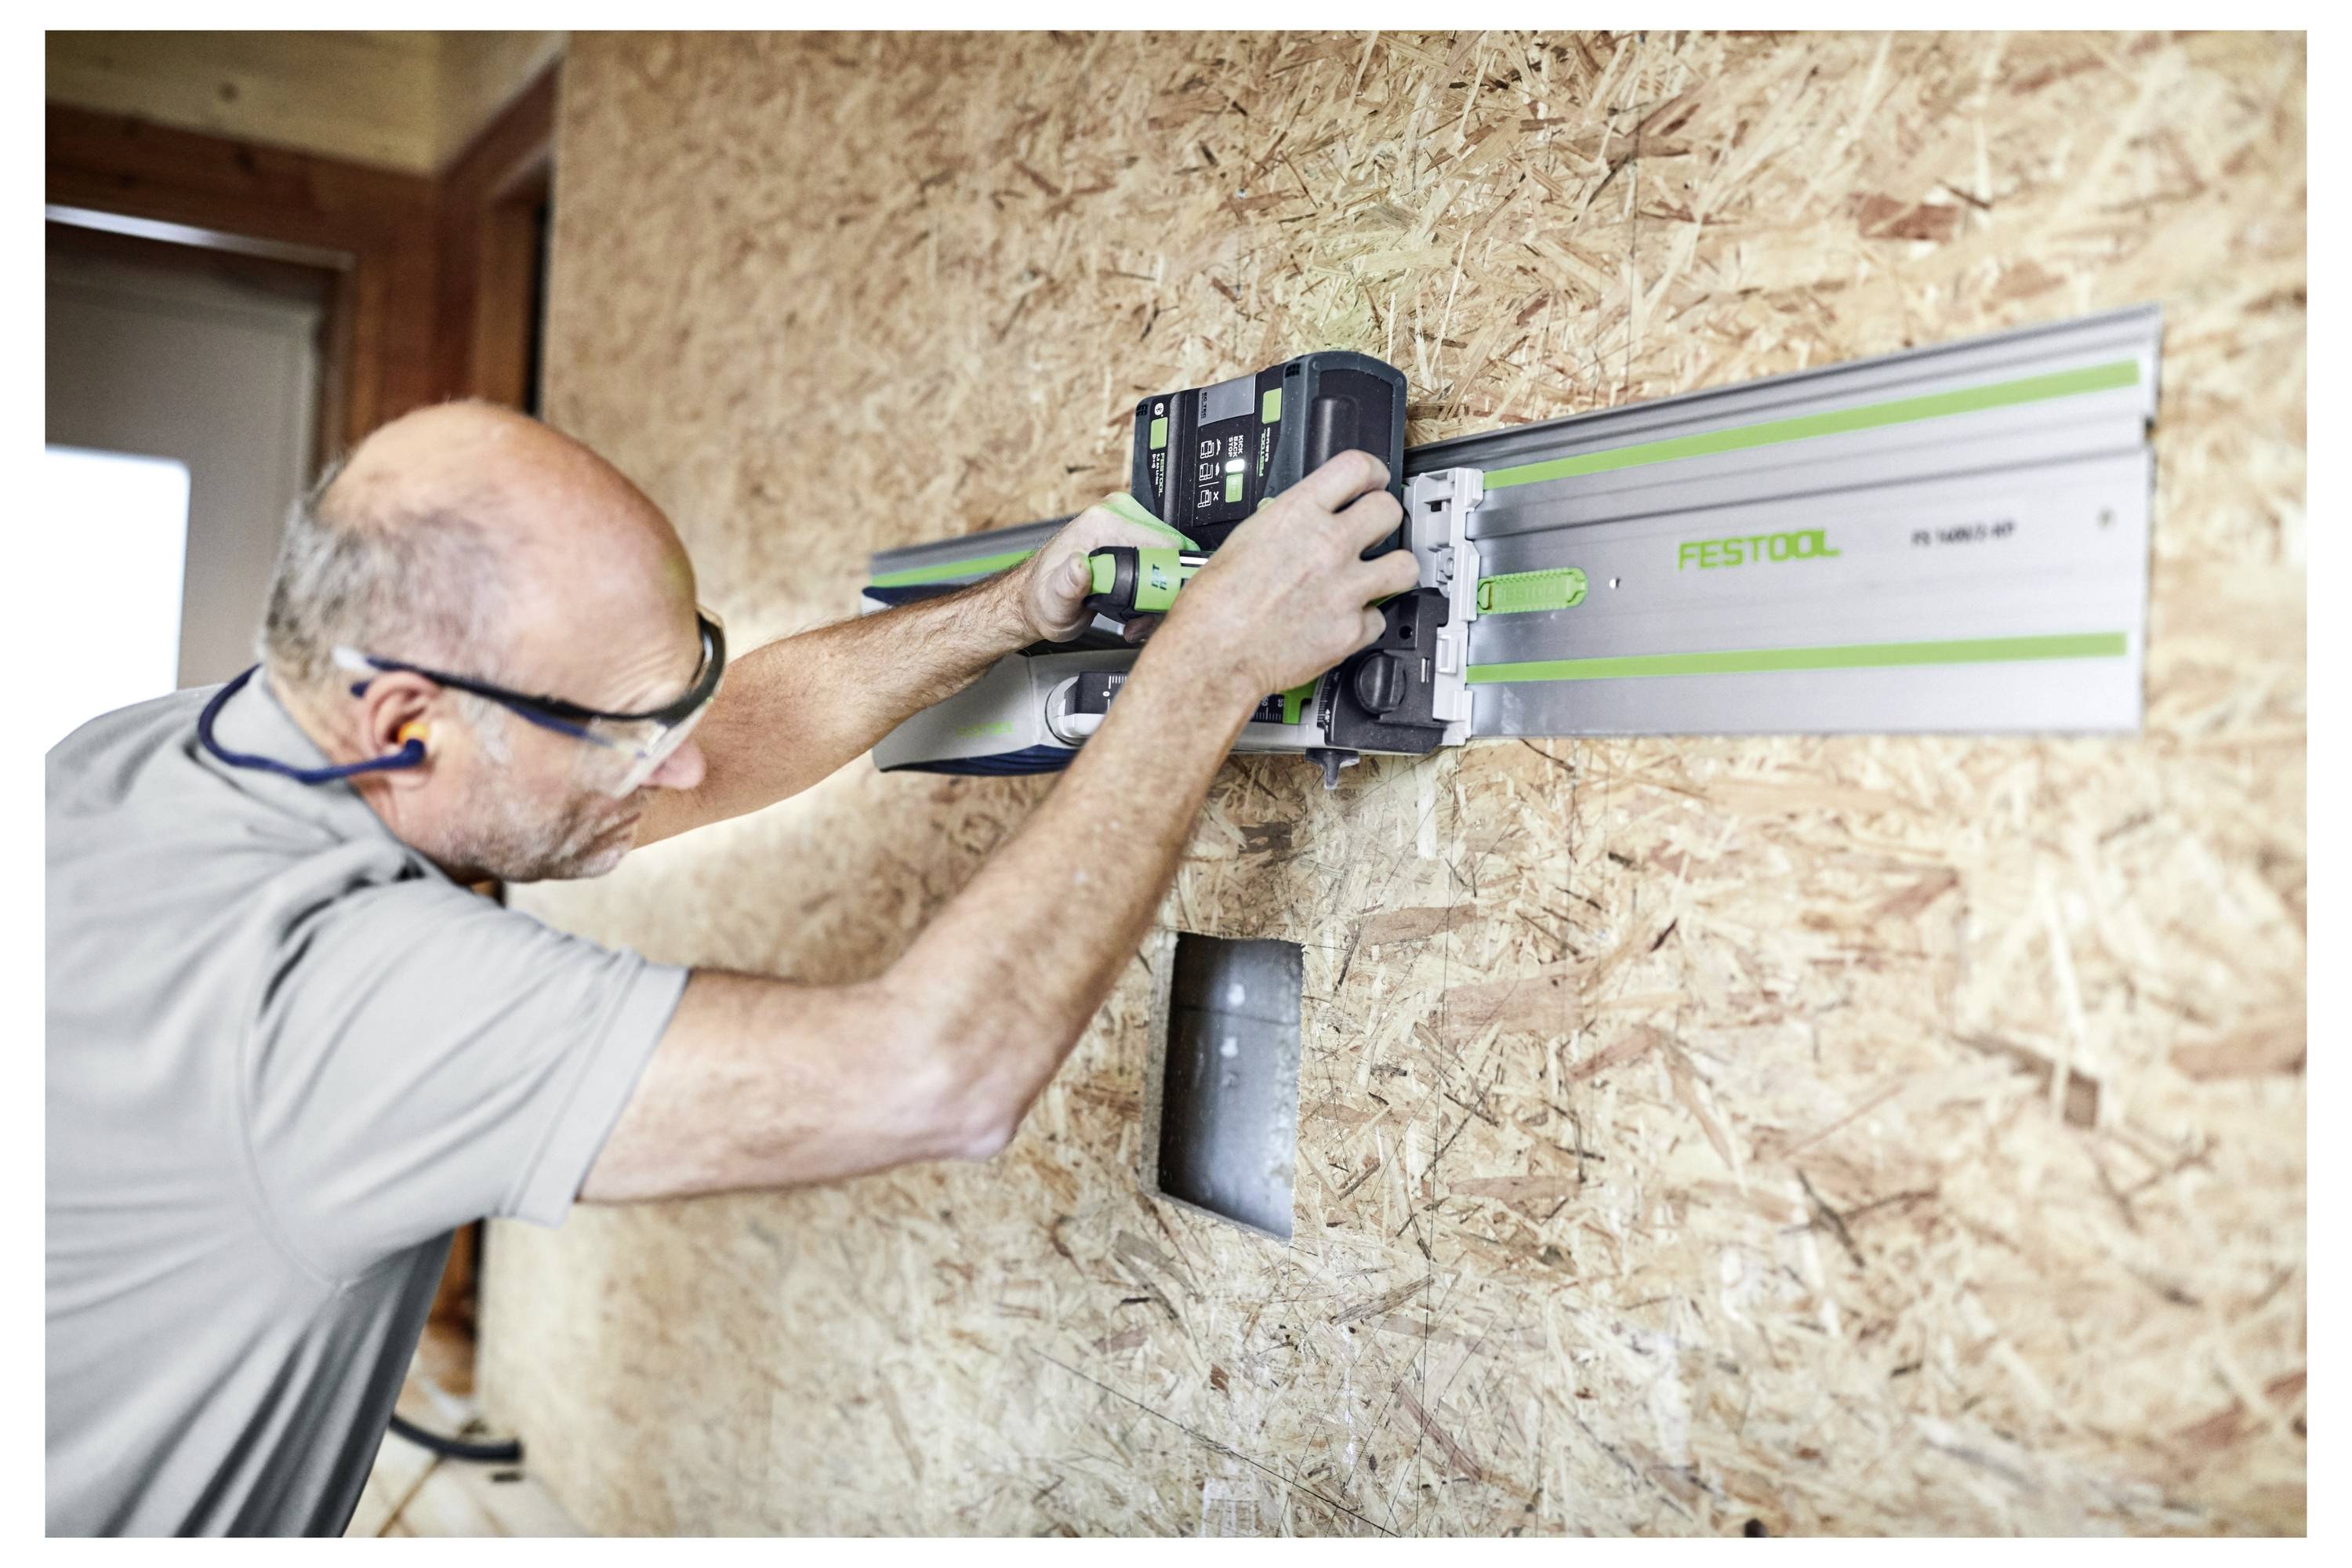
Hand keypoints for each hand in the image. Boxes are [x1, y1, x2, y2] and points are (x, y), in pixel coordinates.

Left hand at [1012, 499, 1189, 643]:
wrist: (1038, 599)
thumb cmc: (1044, 598)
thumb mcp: (1054, 601)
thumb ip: (1068, 585)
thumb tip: (1079, 566)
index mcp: (1103, 521)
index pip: (1163, 544)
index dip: (1164, 580)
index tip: (1149, 606)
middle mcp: (1118, 514)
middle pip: (1171, 553)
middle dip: (1162, 592)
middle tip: (1139, 618)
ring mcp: (1127, 523)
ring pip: (1171, 560)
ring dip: (1159, 596)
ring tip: (1135, 617)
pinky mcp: (1132, 535)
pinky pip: (1161, 561)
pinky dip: (1154, 590)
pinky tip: (1135, 607)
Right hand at [1150, 451, 1414, 700]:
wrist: (1213, 654)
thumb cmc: (1214, 604)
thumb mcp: (1245, 538)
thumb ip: (1287, 524)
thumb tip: (1304, 521)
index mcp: (1297, 515)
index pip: (1358, 468)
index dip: (1372, 473)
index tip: (1374, 481)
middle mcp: (1327, 546)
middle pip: (1388, 510)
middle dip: (1384, 518)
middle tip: (1375, 530)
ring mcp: (1344, 589)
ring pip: (1404, 565)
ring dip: (1393, 569)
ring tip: (1378, 575)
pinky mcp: (1350, 631)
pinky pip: (1378, 619)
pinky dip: (1364, 621)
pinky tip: (1346, 619)